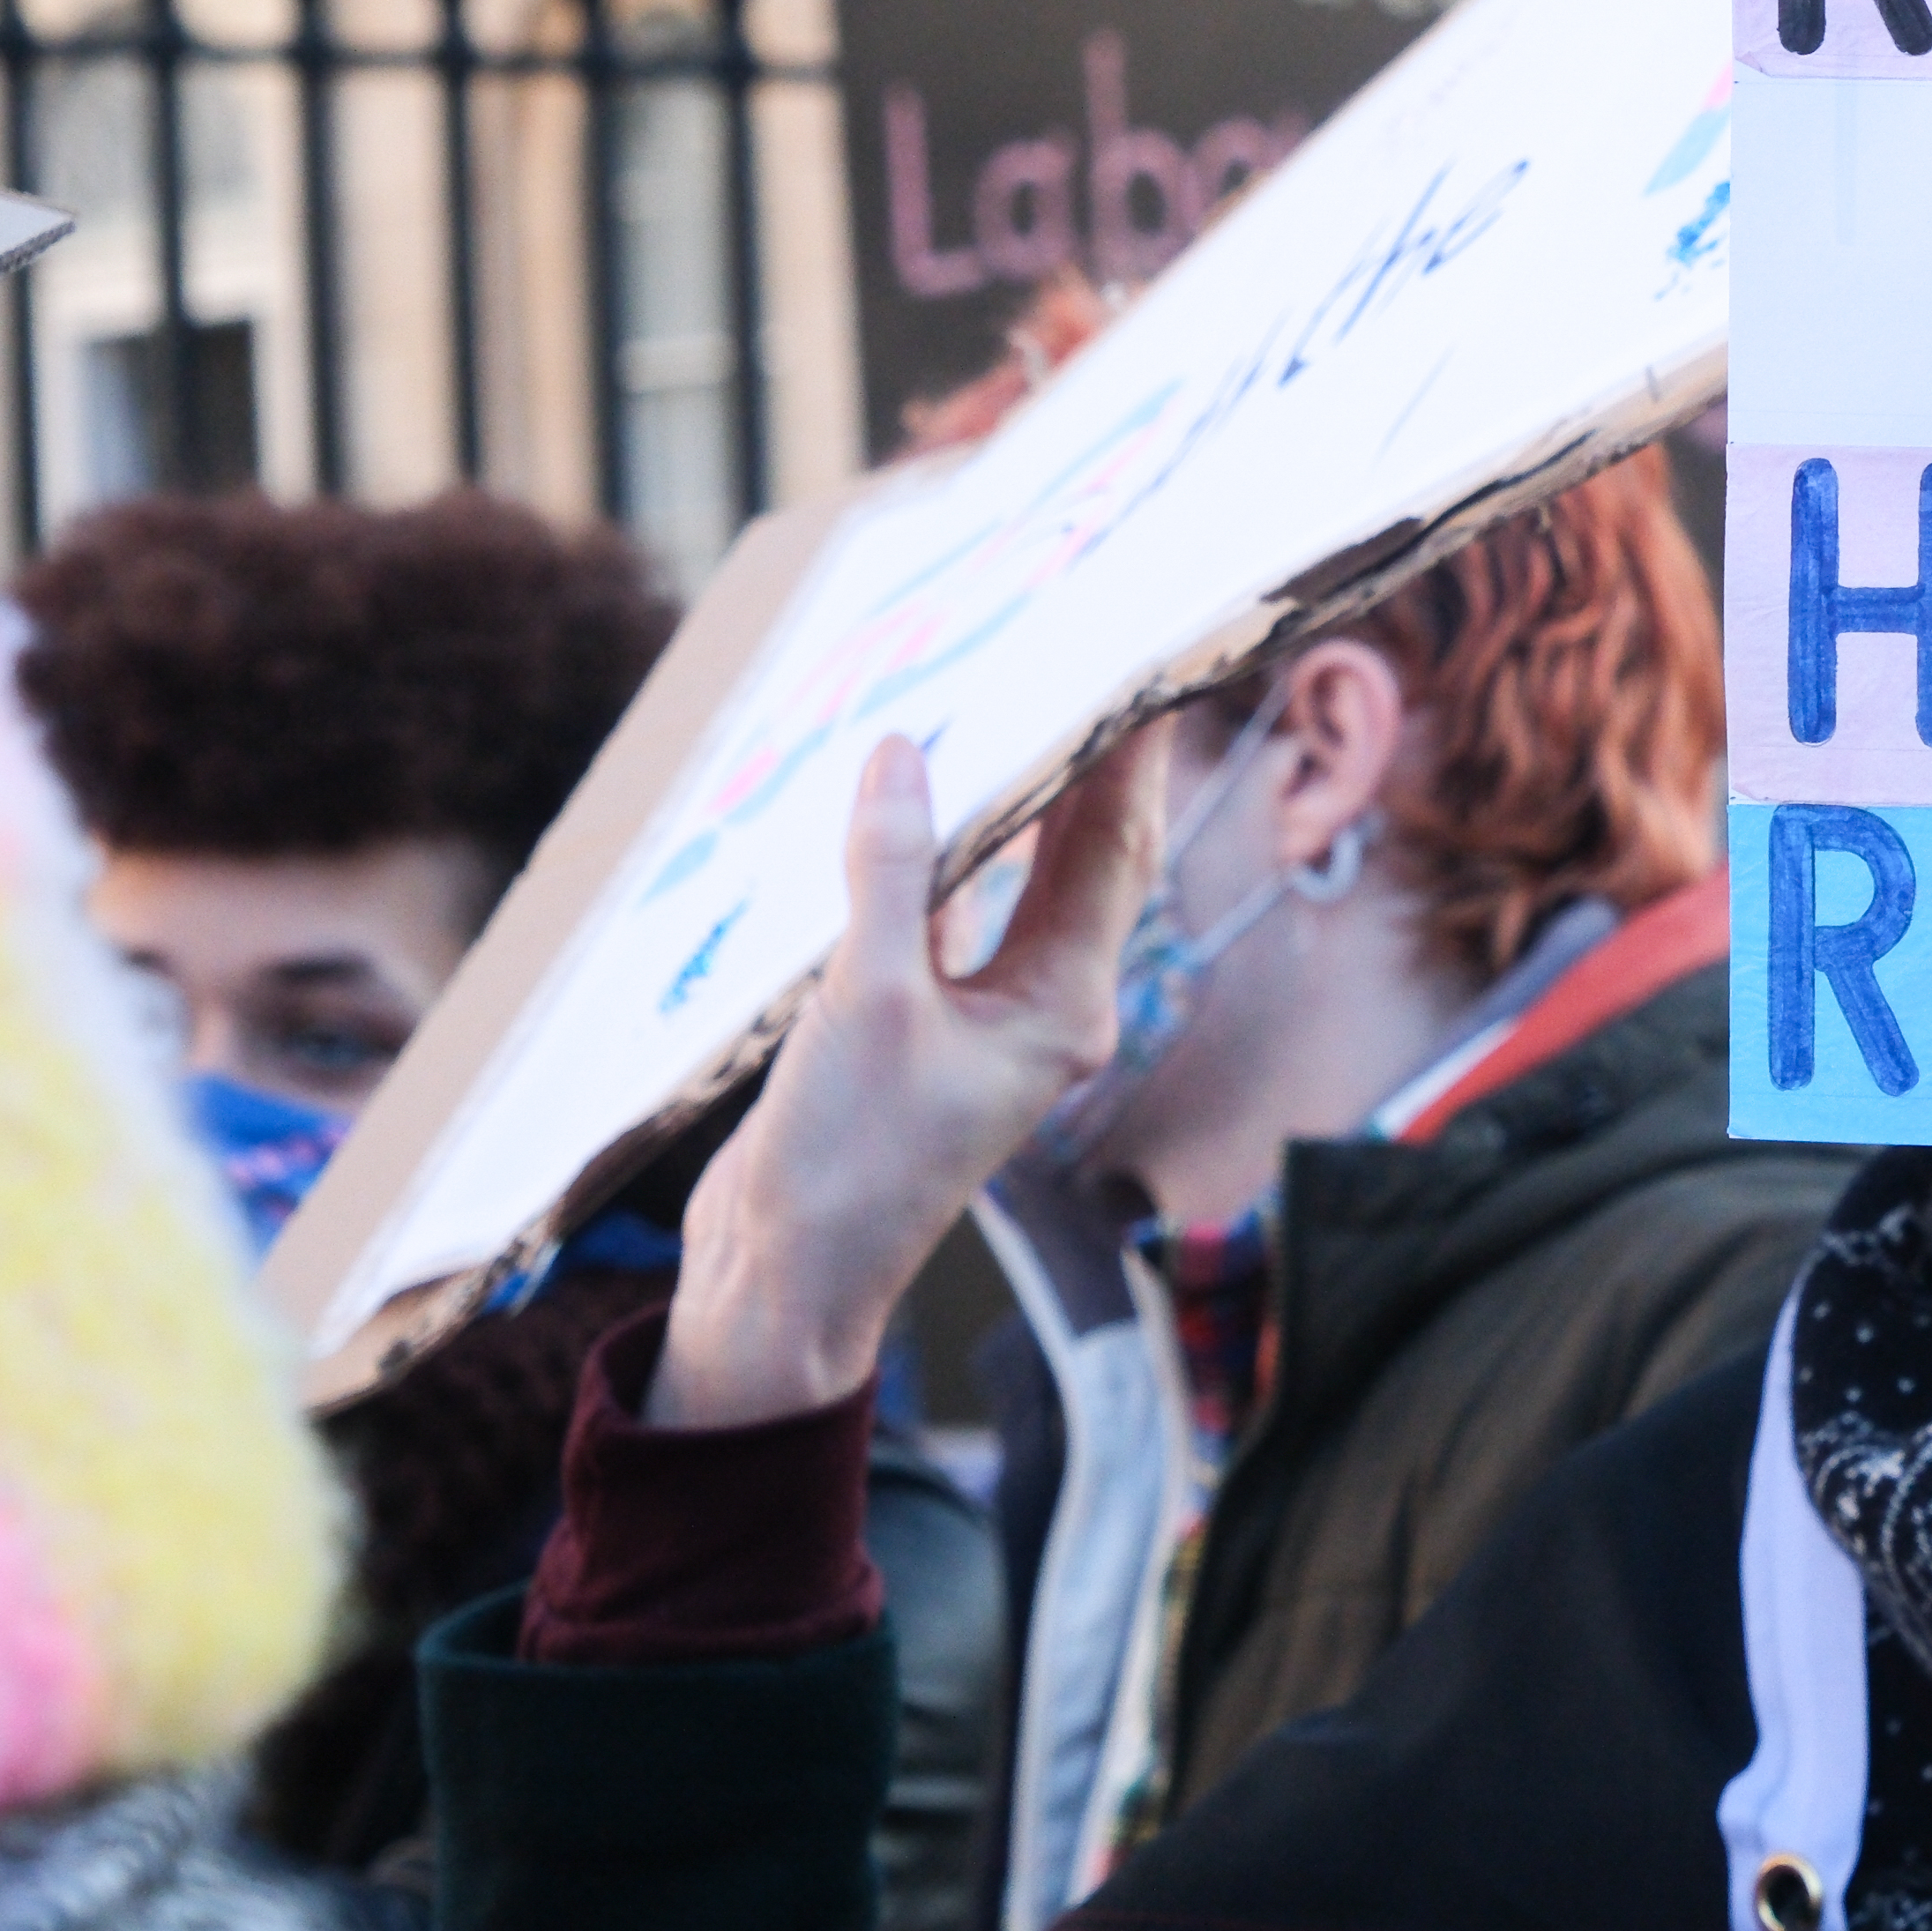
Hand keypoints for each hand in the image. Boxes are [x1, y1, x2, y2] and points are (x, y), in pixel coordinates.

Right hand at [651, 728, 1165, 1429]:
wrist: (786, 1279)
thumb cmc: (844, 1165)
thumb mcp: (863, 1005)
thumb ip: (888, 877)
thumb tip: (903, 758)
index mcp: (1067, 1007)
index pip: (1116, 849)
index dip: (1132, 753)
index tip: (1145, 661)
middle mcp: (1044, 1007)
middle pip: (1080, 852)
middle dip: (1081, 757)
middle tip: (1074, 651)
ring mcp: (984, 1016)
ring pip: (1007, 878)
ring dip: (999, 797)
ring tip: (990, 696)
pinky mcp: (918, 1023)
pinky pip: (939, 913)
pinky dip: (923, 852)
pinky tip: (897, 795)